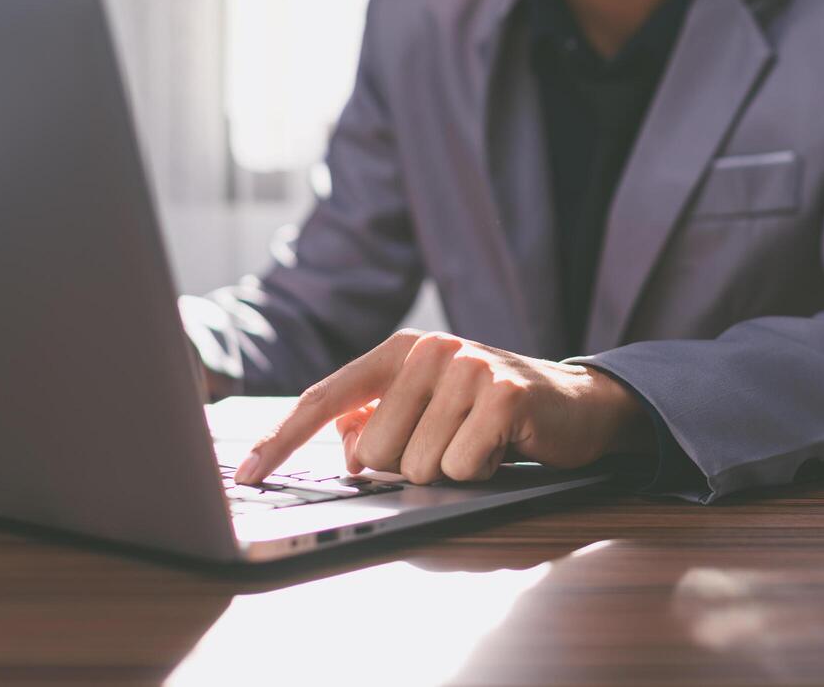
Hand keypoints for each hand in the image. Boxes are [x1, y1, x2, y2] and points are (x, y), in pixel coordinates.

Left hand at [233, 330, 653, 485]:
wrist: (576, 404)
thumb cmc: (489, 414)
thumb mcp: (426, 411)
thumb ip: (376, 422)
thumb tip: (345, 449)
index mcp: (400, 351)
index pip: (326, 398)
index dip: (282, 439)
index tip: (247, 475)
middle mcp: (431, 350)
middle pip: (374, 453)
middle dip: (409, 468)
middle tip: (451, 445)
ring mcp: (469, 367)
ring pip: (417, 466)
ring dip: (449, 472)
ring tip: (479, 444)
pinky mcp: (505, 394)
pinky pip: (460, 467)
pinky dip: (480, 473)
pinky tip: (500, 448)